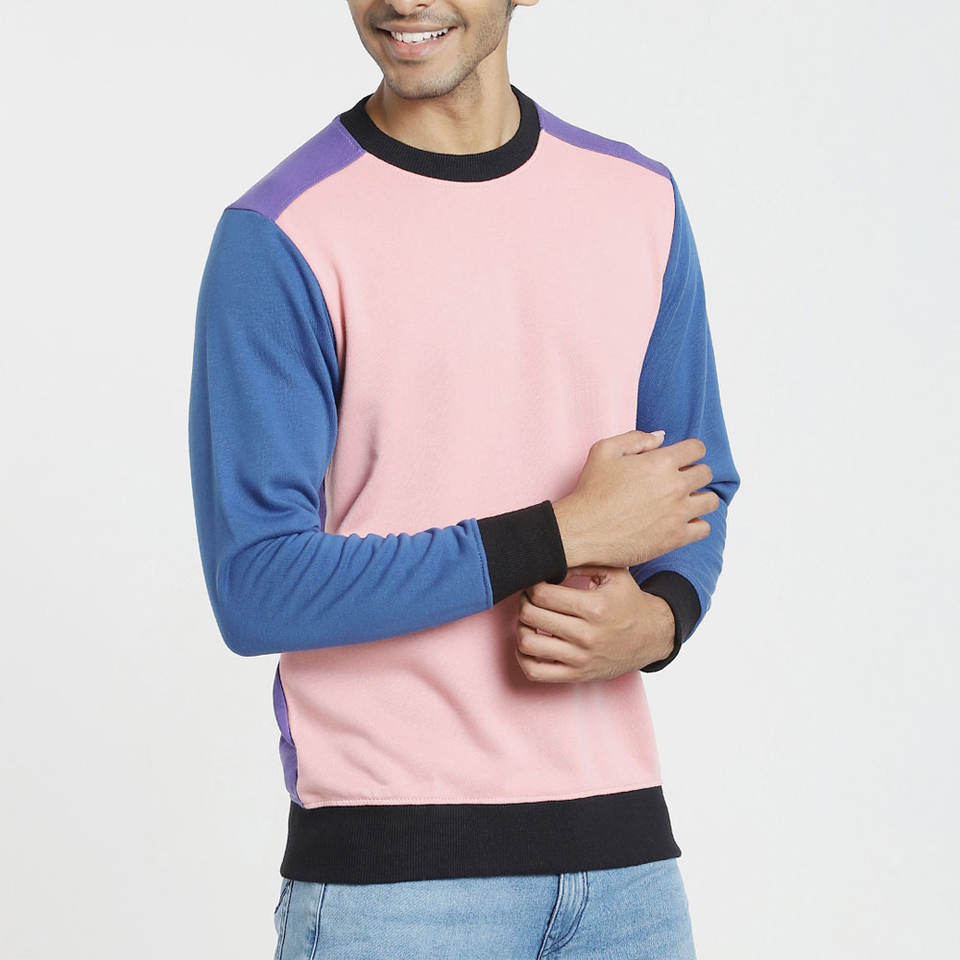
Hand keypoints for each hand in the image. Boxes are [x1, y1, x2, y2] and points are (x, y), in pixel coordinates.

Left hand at [514, 565, 675, 682]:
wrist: (653, 636)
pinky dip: (522, 657)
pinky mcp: (577, 675)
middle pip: (531, 616)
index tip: (536, 583)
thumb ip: (581, 563)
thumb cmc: (629, 602)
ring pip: (527, 643)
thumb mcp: (614, 574)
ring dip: (521, 628)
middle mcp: (586, 635)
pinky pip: (535, 671)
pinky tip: (530, 643)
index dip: (531, 585)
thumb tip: (548, 561)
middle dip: (524, 602)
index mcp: (594, 607)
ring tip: (530, 620)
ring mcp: (580, 658)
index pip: (542, 594)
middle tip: (529, 598)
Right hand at [552, 430, 717, 569]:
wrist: (583, 530)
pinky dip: (696, 524)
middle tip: (678, 480)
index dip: (689, 451)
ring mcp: (677, 513)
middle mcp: (674, 486)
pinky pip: (704, 528)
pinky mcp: (675, 538)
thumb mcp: (604, 451)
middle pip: (706, 473)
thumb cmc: (591, 490)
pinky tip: (681, 522)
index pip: (697, 448)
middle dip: (694, 473)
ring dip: (700, 498)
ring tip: (684, 501)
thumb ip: (635, 438)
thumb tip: (661, 437)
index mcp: (660, 462)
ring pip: (710, 501)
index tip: (681, 458)